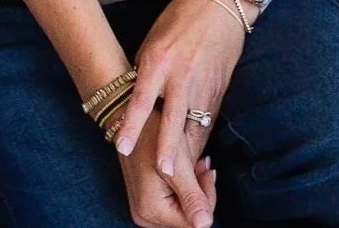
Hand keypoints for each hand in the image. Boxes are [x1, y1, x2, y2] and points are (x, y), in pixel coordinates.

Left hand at [111, 0, 244, 227]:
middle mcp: (182, 75)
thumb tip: (138, 104)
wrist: (221, 2)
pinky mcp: (219, 89)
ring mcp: (203, 83)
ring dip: (186, 152)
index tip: (122, 148)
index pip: (142, 99)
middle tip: (163, 175)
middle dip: (167, 150)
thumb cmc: (180, 20)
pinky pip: (207, 120)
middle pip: (173, 120)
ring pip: (194, 125)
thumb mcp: (153, 43)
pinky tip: (194, 154)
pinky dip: (199, 137)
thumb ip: (146, 75)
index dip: (132, 125)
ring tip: (179, 176)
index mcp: (159, 61)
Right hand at [115, 110, 216, 227]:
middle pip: (186, 220)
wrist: (130, 120)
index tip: (208, 171)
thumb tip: (205, 225)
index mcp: (152, 211)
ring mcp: (143, 212)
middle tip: (202, 164)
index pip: (193, 224)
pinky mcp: (145, 204)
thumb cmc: (153, 136)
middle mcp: (144, 217)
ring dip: (193, 190)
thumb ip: (192, 197)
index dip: (207, 200)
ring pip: (181, 212)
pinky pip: (171, 205)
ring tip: (194, 164)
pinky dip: (182, 189)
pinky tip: (185, 170)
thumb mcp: (178, 164)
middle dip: (200, 193)